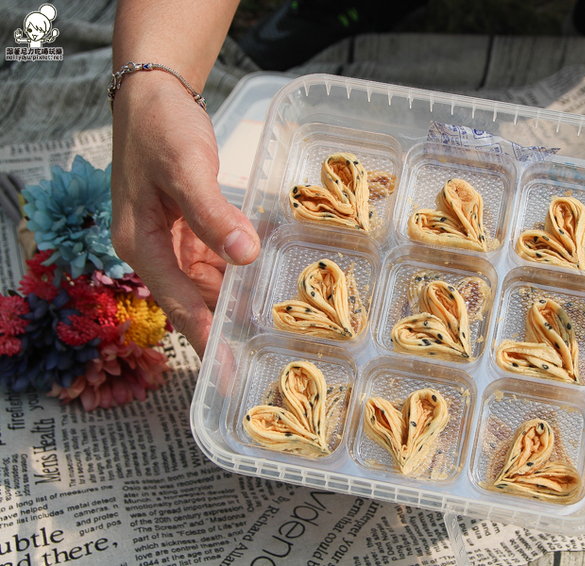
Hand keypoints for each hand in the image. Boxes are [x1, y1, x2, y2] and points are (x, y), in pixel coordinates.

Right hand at [111, 73, 259, 355]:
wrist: (154, 95)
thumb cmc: (161, 130)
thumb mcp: (187, 169)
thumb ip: (214, 215)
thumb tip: (245, 257)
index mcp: (142, 245)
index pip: (178, 303)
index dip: (206, 337)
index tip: (229, 371)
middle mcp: (154, 250)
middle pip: (194, 298)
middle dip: (227, 323)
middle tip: (265, 352)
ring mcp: (171, 239)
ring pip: (208, 282)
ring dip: (237, 297)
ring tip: (274, 322)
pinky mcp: (189, 227)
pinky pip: (216, 259)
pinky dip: (239, 269)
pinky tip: (265, 277)